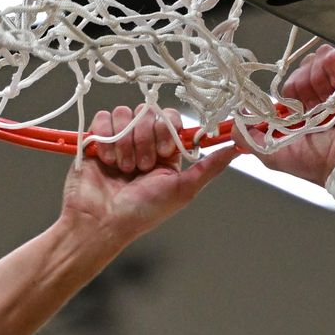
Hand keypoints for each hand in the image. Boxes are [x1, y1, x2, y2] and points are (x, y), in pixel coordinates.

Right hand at [59, 106, 235, 250]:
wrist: (102, 222)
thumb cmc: (142, 212)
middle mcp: (142, 142)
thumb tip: (237, 148)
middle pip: (148, 112)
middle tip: (141, 167)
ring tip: (123, 168)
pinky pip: (104, 118)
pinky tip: (107, 161)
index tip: (164, 152)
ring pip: (125, 113)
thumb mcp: (183, 190)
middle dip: (145, 139)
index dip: (167, 130)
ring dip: (125, 142)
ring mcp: (119, 139)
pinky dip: (106, 139)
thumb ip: (209, 167)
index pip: (171, 118)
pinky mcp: (96, 139)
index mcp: (165, 152)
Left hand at [257, 45, 334, 187]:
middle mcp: (326, 97)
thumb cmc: (316, 163)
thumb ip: (250, 139)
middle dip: (303, 80)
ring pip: (322, 59)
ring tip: (326, 96)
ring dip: (317, 73)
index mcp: (308, 112)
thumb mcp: (273, 155)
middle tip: (310, 103)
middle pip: (307, 68)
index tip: (294, 105)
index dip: (291, 88)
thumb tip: (234, 123)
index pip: (294, 84)